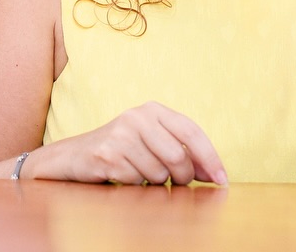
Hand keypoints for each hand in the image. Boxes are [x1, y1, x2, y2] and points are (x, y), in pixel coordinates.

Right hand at [32, 101, 225, 185]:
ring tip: (140, 173)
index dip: (210, 158)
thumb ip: (181, 150)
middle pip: (179, 157)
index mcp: (152, 110)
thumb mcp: (151, 141)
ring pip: (159, 174)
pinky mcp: (107, 154)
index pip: (192, 131)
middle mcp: (137, 116)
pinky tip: (122, 174)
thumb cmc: (121, 150)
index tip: (221, 180)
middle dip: (182, 178)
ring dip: (154, 183)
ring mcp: (120, 134)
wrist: (74, 156)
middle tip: (173, 182)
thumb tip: (214, 174)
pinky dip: (134, 185)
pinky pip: (137, 181)